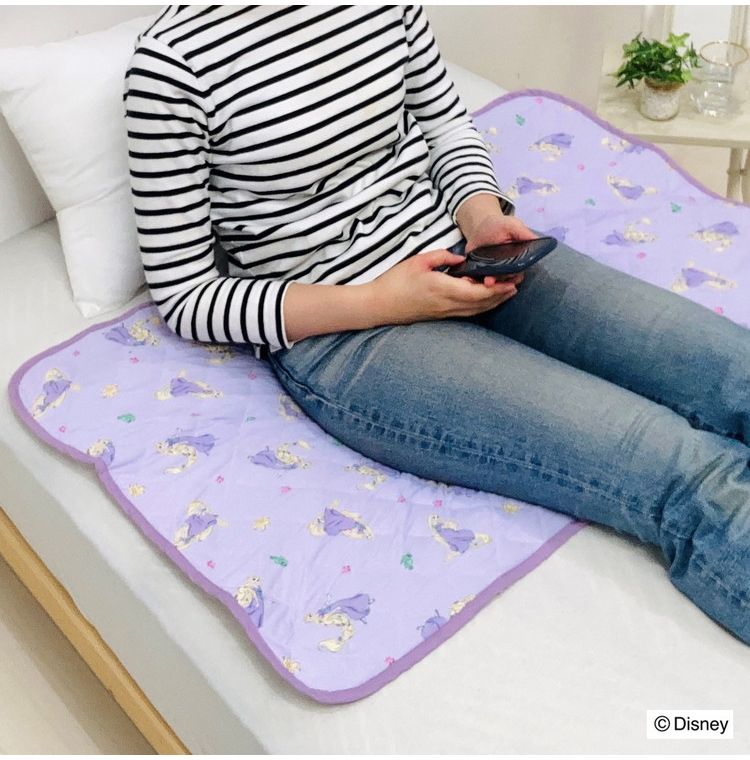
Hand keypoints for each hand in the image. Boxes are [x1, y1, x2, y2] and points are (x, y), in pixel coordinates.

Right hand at [365, 248, 522, 324]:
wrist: (379, 305)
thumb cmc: (395, 282)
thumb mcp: (419, 261)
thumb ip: (442, 257)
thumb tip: (461, 258)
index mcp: (443, 289)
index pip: (478, 291)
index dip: (497, 288)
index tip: (511, 281)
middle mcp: (447, 304)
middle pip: (482, 303)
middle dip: (501, 295)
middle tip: (517, 285)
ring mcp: (444, 313)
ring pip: (476, 310)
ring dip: (493, 302)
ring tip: (508, 292)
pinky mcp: (441, 316)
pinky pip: (466, 312)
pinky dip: (481, 306)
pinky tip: (486, 300)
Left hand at [463, 214, 537, 288]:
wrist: (480, 227)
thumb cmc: (499, 226)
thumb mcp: (511, 225)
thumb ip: (523, 232)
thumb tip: (536, 240)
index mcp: (518, 260)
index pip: (519, 272)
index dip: (514, 276)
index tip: (509, 276)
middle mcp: (507, 269)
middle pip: (505, 281)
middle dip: (498, 282)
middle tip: (490, 281)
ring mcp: (493, 273)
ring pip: (492, 284)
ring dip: (487, 284)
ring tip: (483, 281)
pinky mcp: (480, 273)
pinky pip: (478, 281)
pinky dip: (474, 281)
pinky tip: (469, 279)